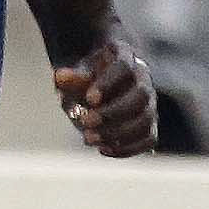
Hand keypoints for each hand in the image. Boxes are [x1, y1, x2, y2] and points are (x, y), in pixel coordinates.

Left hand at [56, 37, 159, 157]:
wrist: (92, 93)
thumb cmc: (82, 81)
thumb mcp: (74, 78)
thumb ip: (71, 80)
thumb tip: (59, 76)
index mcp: (125, 58)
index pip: (124, 67)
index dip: (109, 84)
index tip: (89, 99)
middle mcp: (142, 80)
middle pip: (141, 95)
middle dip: (114, 112)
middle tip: (86, 121)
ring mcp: (148, 103)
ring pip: (146, 119)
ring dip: (119, 133)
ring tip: (88, 139)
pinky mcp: (148, 125)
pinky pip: (148, 139)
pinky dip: (128, 148)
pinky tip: (102, 149)